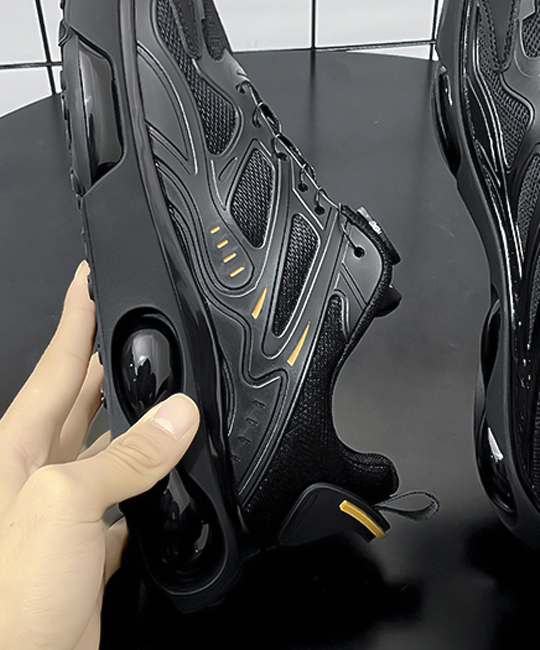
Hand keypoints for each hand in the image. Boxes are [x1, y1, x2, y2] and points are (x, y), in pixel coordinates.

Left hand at [0, 262, 199, 649]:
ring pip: (106, 453)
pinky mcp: (81, 555)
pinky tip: (161, 485)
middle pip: (79, 403)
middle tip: (136, 331)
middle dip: (109, 364)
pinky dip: (145, 490)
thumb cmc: (5, 605)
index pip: (54, 366)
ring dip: (137, 428)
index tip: (89, 280)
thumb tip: (176, 418)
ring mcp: (57, 518)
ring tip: (165, 398)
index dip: (75, 319)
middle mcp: (32, 480)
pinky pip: (120, 506)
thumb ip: (125, 457)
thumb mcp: (63, 507)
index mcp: (14, 454)